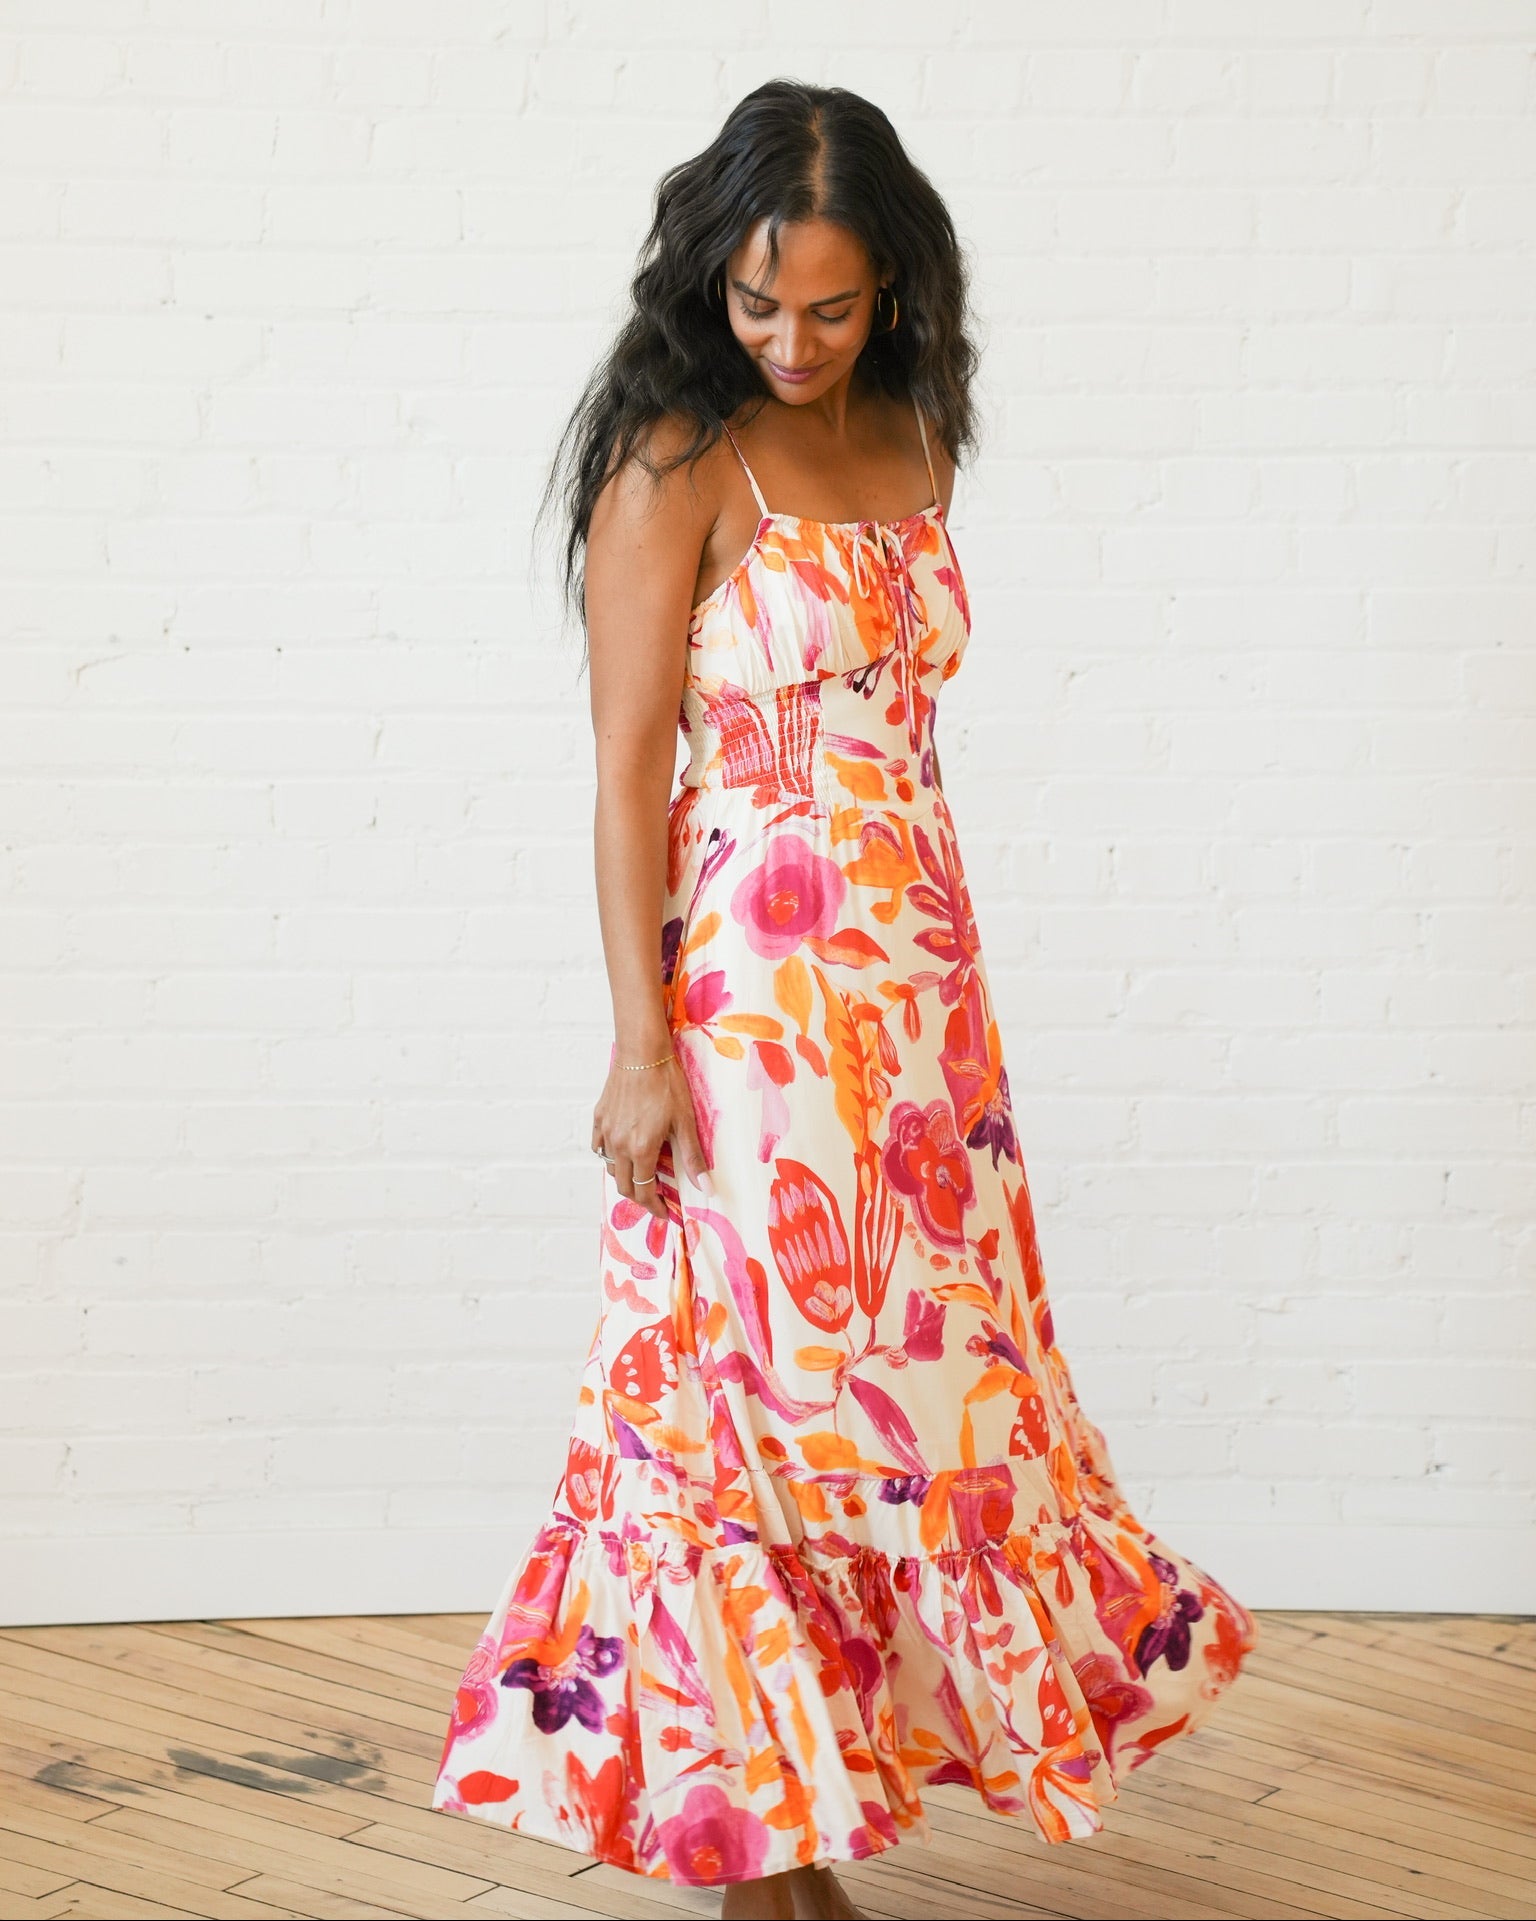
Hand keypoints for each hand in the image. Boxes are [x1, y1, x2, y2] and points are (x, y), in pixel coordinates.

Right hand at [591, 1051, 712, 1221]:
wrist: (642, 1053)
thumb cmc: (666, 1083)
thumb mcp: (685, 1122)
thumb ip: (692, 1158)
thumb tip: (706, 1188)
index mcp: (641, 1149)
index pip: (644, 1191)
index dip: (654, 1206)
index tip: (664, 1211)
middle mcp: (619, 1145)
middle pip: (624, 1185)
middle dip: (640, 1197)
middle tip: (655, 1198)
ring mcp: (606, 1131)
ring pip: (610, 1168)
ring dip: (625, 1178)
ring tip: (641, 1176)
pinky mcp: (599, 1117)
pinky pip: (598, 1147)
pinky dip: (609, 1157)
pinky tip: (621, 1152)